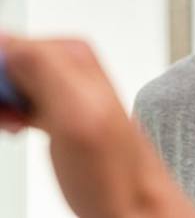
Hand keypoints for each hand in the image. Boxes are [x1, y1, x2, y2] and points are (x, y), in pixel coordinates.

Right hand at [0, 34, 194, 217]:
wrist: (134, 203)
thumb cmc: (113, 170)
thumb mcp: (75, 115)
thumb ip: (43, 70)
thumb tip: (6, 40)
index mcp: (71, 54)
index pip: (7, 45)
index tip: (5, 108)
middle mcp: (68, 64)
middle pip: (6, 62)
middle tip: (9, 119)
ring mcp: (63, 87)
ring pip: (8, 82)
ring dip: (2, 105)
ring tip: (15, 126)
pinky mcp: (57, 108)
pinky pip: (17, 98)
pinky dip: (8, 114)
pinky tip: (17, 128)